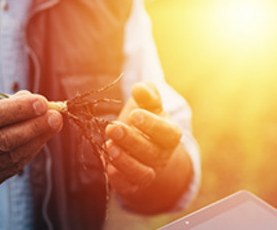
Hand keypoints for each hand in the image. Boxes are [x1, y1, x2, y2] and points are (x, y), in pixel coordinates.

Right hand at [0, 91, 62, 188]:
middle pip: (3, 140)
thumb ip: (3, 102)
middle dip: (34, 127)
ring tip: (53, 125)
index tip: (41, 102)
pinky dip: (30, 152)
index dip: (18, 110)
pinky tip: (41, 139)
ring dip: (37, 139)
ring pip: (10, 156)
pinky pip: (11, 168)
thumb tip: (35, 101)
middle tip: (55, 116)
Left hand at [105, 82, 192, 212]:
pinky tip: (107, 166)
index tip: (135, 115)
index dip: (152, 125)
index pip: (167, 133)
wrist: (143, 144)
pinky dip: (119, 179)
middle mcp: (161, 155)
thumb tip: (140, 88)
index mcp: (169, 134)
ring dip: (125, 162)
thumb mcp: (148, 104)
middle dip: (131, 140)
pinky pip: (129, 186)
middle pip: (151, 152)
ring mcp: (149, 171)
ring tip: (109, 146)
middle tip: (112, 128)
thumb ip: (147, 94)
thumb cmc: (145, 118)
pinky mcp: (133, 184)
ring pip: (142, 173)